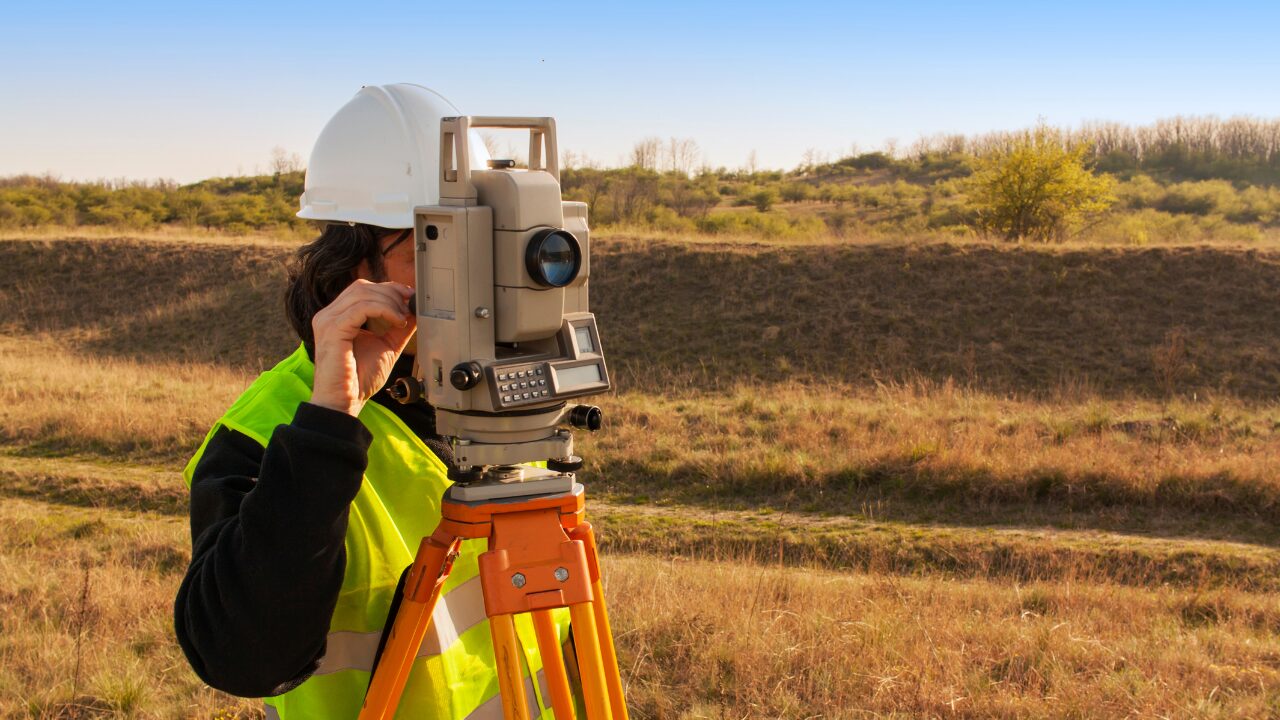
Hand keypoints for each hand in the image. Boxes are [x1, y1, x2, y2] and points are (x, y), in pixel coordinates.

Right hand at [310, 280, 415, 416]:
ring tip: (402, 319)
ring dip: (390, 302)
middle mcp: (329, 315)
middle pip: (362, 287)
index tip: (409, 299)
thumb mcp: (386, 346)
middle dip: (391, 293)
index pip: (363, 289)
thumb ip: (398, 329)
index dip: (389, 289)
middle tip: (409, 308)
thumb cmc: (359, 379)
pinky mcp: (333, 329)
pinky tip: (396, 323)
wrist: (344, 402)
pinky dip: (384, 310)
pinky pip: (362, 307)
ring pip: (363, 293)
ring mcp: (328, 320)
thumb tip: (415, 312)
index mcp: (338, 317)